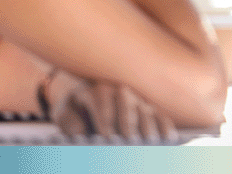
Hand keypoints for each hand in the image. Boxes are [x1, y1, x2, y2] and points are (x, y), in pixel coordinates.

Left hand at [47, 72, 178, 140]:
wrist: (84, 89)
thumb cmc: (74, 106)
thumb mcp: (63, 111)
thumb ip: (69, 121)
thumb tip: (82, 132)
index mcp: (96, 88)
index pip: (102, 103)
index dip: (105, 120)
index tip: (106, 137)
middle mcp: (119, 89)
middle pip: (126, 105)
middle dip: (129, 123)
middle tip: (131, 140)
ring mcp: (135, 97)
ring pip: (145, 109)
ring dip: (149, 126)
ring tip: (152, 142)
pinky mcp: (147, 105)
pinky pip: (158, 113)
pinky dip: (164, 125)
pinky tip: (168, 138)